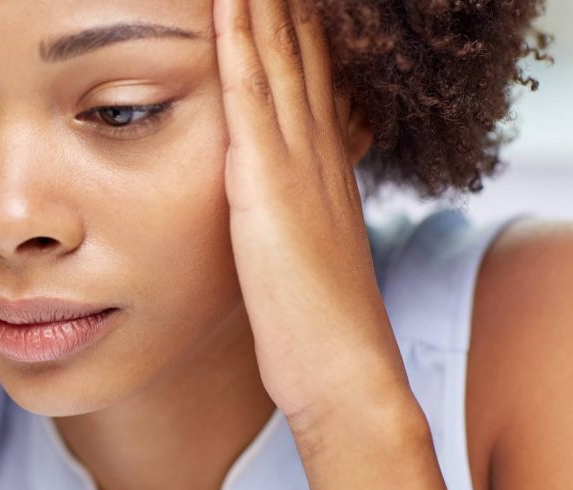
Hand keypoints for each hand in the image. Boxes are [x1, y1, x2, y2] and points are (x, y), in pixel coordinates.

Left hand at [214, 0, 414, 424]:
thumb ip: (297, 214)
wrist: (345, 370)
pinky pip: (248, 96)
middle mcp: (317, 151)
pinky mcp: (267, 184)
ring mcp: (297, 163)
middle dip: (282, 4)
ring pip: (276, 59)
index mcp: (324, 165)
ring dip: (261, 6)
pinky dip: (238, 44)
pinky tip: (228, 3)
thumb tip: (274, 201)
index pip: (309, 75)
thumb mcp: (309, 253)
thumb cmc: (319, 325)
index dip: (295, 27)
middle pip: (299, 52)